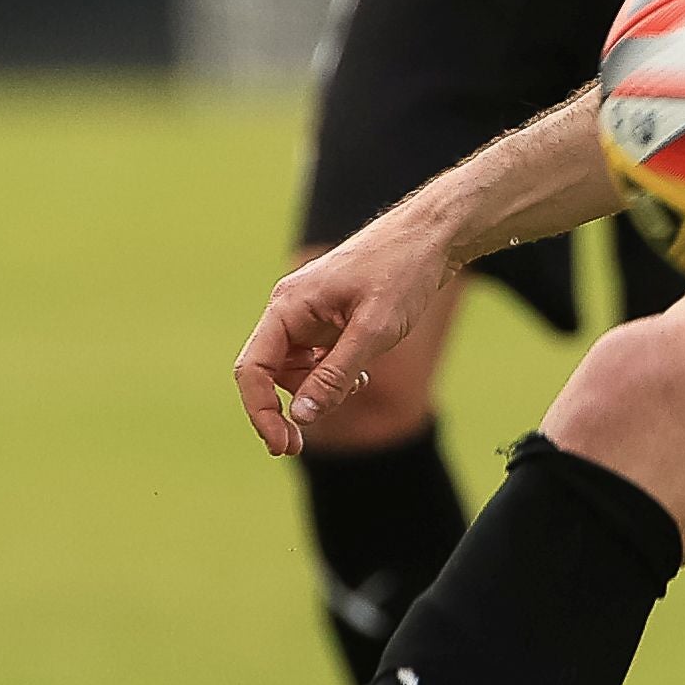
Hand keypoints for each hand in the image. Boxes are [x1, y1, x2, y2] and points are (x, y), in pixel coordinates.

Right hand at [234, 197, 457, 458]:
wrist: (431, 238)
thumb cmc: (403, 273)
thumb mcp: (373, 331)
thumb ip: (334, 376)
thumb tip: (299, 418)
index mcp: (289, 306)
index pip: (253, 369)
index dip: (260, 412)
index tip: (282, 445)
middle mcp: (290, 308)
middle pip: (266, 372)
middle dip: (281, 409)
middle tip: (297, 447)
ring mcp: (307, 313)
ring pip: (291, 368)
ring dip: (313, 390)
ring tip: (355, 386)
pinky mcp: (326, 317)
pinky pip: (313, 357)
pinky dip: (330, 374)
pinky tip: (360, 373)